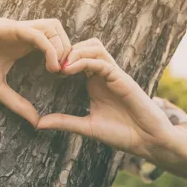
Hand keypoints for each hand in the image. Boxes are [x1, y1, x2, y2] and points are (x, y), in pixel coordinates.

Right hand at [0, 18, 70, 125]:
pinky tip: (50, 67)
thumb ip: (17, 103)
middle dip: (69, 50)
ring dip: (62, 47)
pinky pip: (37, 34)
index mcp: (22, 44)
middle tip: (66, 73)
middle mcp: (22, 33)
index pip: (54, 41)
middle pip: (59, 30)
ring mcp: (16, 28)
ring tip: (58, 70)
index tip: (64, 78)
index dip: (65, 57)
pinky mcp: (7, 27)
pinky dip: (50, 49)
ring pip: (53, 27)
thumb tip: (36, 122)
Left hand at [37, 38, 177, 160]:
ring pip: (94, 47)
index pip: (77, 58)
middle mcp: (104, 74)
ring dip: (75, 52)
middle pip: (85, 45)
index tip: (44, 69)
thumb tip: (38, 124)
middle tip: (51, 65)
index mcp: (95, 82)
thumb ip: (64, 122)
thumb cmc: (122, 134)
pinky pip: (101, 61)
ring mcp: (113, 74)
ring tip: (60, 66)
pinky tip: (70, 70)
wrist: (148, 141)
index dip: (61, 59)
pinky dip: (84, 62)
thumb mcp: (86, 127)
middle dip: (67, 50)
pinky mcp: (122, 78)